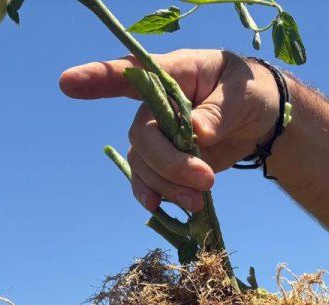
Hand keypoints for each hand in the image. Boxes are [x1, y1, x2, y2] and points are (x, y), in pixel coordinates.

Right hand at [60, 49, 280, 213]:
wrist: (260, 119)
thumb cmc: (249, 92)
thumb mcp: (242, 94)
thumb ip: (218, 112)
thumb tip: (195, 133)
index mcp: (173, 73)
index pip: (129, 73)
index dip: (97, 79)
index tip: (68, 83)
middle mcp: (155, 104)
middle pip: (142, 136)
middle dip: (169, 164)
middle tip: (205, 180)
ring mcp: (158, 135)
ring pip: (145, 165)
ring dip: (169, 186)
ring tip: (199, 201)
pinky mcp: (165, 162)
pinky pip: (147, 181)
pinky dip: (154, 196)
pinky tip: (162, 208)